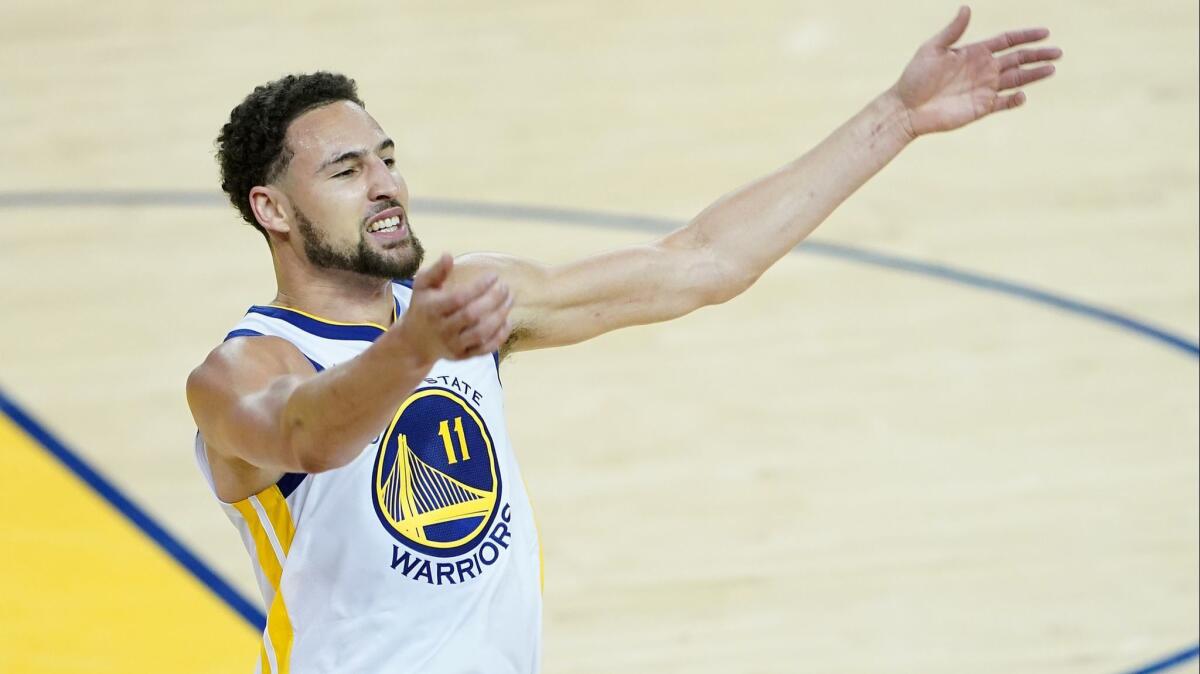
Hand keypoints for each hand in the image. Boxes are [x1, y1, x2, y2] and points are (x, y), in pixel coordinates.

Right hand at [397, 253, 513, 362]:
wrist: (415, 343)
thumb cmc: (422, 308)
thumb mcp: (422, 287)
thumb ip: (436, 272)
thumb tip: (449, 255)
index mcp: (432, 309)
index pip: (459, 298)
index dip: (478, 287)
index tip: (494, 276)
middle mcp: (442, 329)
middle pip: (472, 315)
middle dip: (493, 300)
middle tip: (506, 287)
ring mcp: (453, 345)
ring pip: (481, 333)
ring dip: (500, 316)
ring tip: (510, 300)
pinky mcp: (462, 356)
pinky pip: (485, 349)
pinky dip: (499, 336)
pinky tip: (507, 320)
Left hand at [890, 6, 1061, 137]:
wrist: (906, 109)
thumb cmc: (915, 77)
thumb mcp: (932, 49)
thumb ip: (952, 32)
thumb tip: (966, 8)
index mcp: (974, 52)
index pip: (1007, 41)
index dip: (1026, 36)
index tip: (1045, 32)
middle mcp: (983, 70)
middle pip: (1018, 60)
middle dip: (1038, 55)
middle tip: (1058, 52)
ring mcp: (983, 89)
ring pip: (1016, 80)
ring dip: (1033, 75)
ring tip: (1051, 69)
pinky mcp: (980, 108)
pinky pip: (1003, 104)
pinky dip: (1014, 100)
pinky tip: (1022, 95)